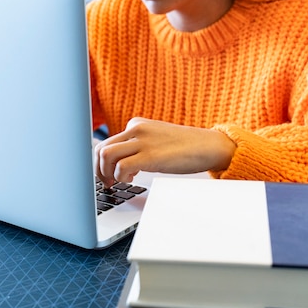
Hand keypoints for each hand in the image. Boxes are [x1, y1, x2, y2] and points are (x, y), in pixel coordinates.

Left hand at [94, 117, 235, 185]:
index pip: (106, 142)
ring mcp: (142, 142)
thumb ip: (138, 146)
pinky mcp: (150, 156)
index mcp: (136, 124)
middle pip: (101, 149)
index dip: (101, 162)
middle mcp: (136, 129)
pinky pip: (121, 167)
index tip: (106, 174)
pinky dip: (121, 177)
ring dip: (106, 174)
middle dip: (99, 170)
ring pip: (106, 156)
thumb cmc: (184, 147)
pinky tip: (132, 180)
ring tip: (118, 182)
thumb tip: (119, 164)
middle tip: (107, 182)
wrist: (208, 146)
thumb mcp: (156, 140)